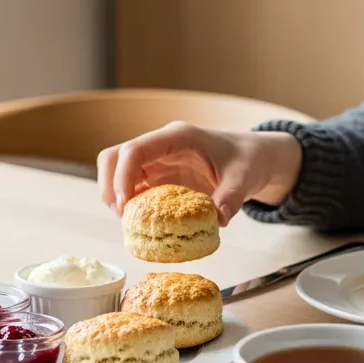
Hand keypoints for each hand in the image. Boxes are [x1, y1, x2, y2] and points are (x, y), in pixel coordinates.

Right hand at [97, 123, 303, 224]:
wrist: (253, 157)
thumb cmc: (247, 160)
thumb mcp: (244, 178)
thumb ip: (231, 197)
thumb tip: (218, 219)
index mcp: (178, 137)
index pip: (135, 149)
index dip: (122, 176)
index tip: (124, 205)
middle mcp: (161, 146)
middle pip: (115, 157)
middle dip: (109, 186)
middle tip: (122, 217)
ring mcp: (157, 161)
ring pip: (117, 172)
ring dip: (116, 197)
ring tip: (130, 224)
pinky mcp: (158, 176)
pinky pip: (133, 188)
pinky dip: (130, 205)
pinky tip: (141, 224)